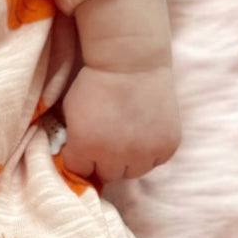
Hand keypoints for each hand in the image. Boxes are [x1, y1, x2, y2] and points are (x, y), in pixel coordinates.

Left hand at [60, 63, 180, 184]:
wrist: (131, 63)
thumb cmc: (94, 83)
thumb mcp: (70, 112)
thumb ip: (73, 139)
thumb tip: (75, 158)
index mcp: (86, 147)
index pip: (80, 171)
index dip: (80, 157)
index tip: (83, 146)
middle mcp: (115, 156)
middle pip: (107, 175)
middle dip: (104, 161)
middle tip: (106, 142)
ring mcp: (144, 153)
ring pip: (133, 171)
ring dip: (128, 160)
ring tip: (126, 138)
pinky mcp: (167, 146)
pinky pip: (156, 161)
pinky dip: (150, 152)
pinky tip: (144, 133)